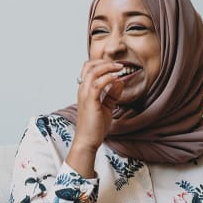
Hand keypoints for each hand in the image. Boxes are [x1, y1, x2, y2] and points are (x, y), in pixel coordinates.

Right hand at [66, 59, 123, 175]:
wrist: (87, 141)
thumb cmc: (95, 127)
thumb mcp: (106, 107)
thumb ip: (112, 95)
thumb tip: (120, 82)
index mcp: (85, 90)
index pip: (88, 69)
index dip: (102, 64)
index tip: (116, 66)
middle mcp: (83, 90)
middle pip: (89, 66)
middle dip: (105, 62)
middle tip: (119, 65)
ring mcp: (85, 95)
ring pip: (93, 72)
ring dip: (108, 67)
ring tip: (120, 68)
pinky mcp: (90, 102)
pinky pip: (97, 84)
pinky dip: (107, 78)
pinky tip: (116, 79)